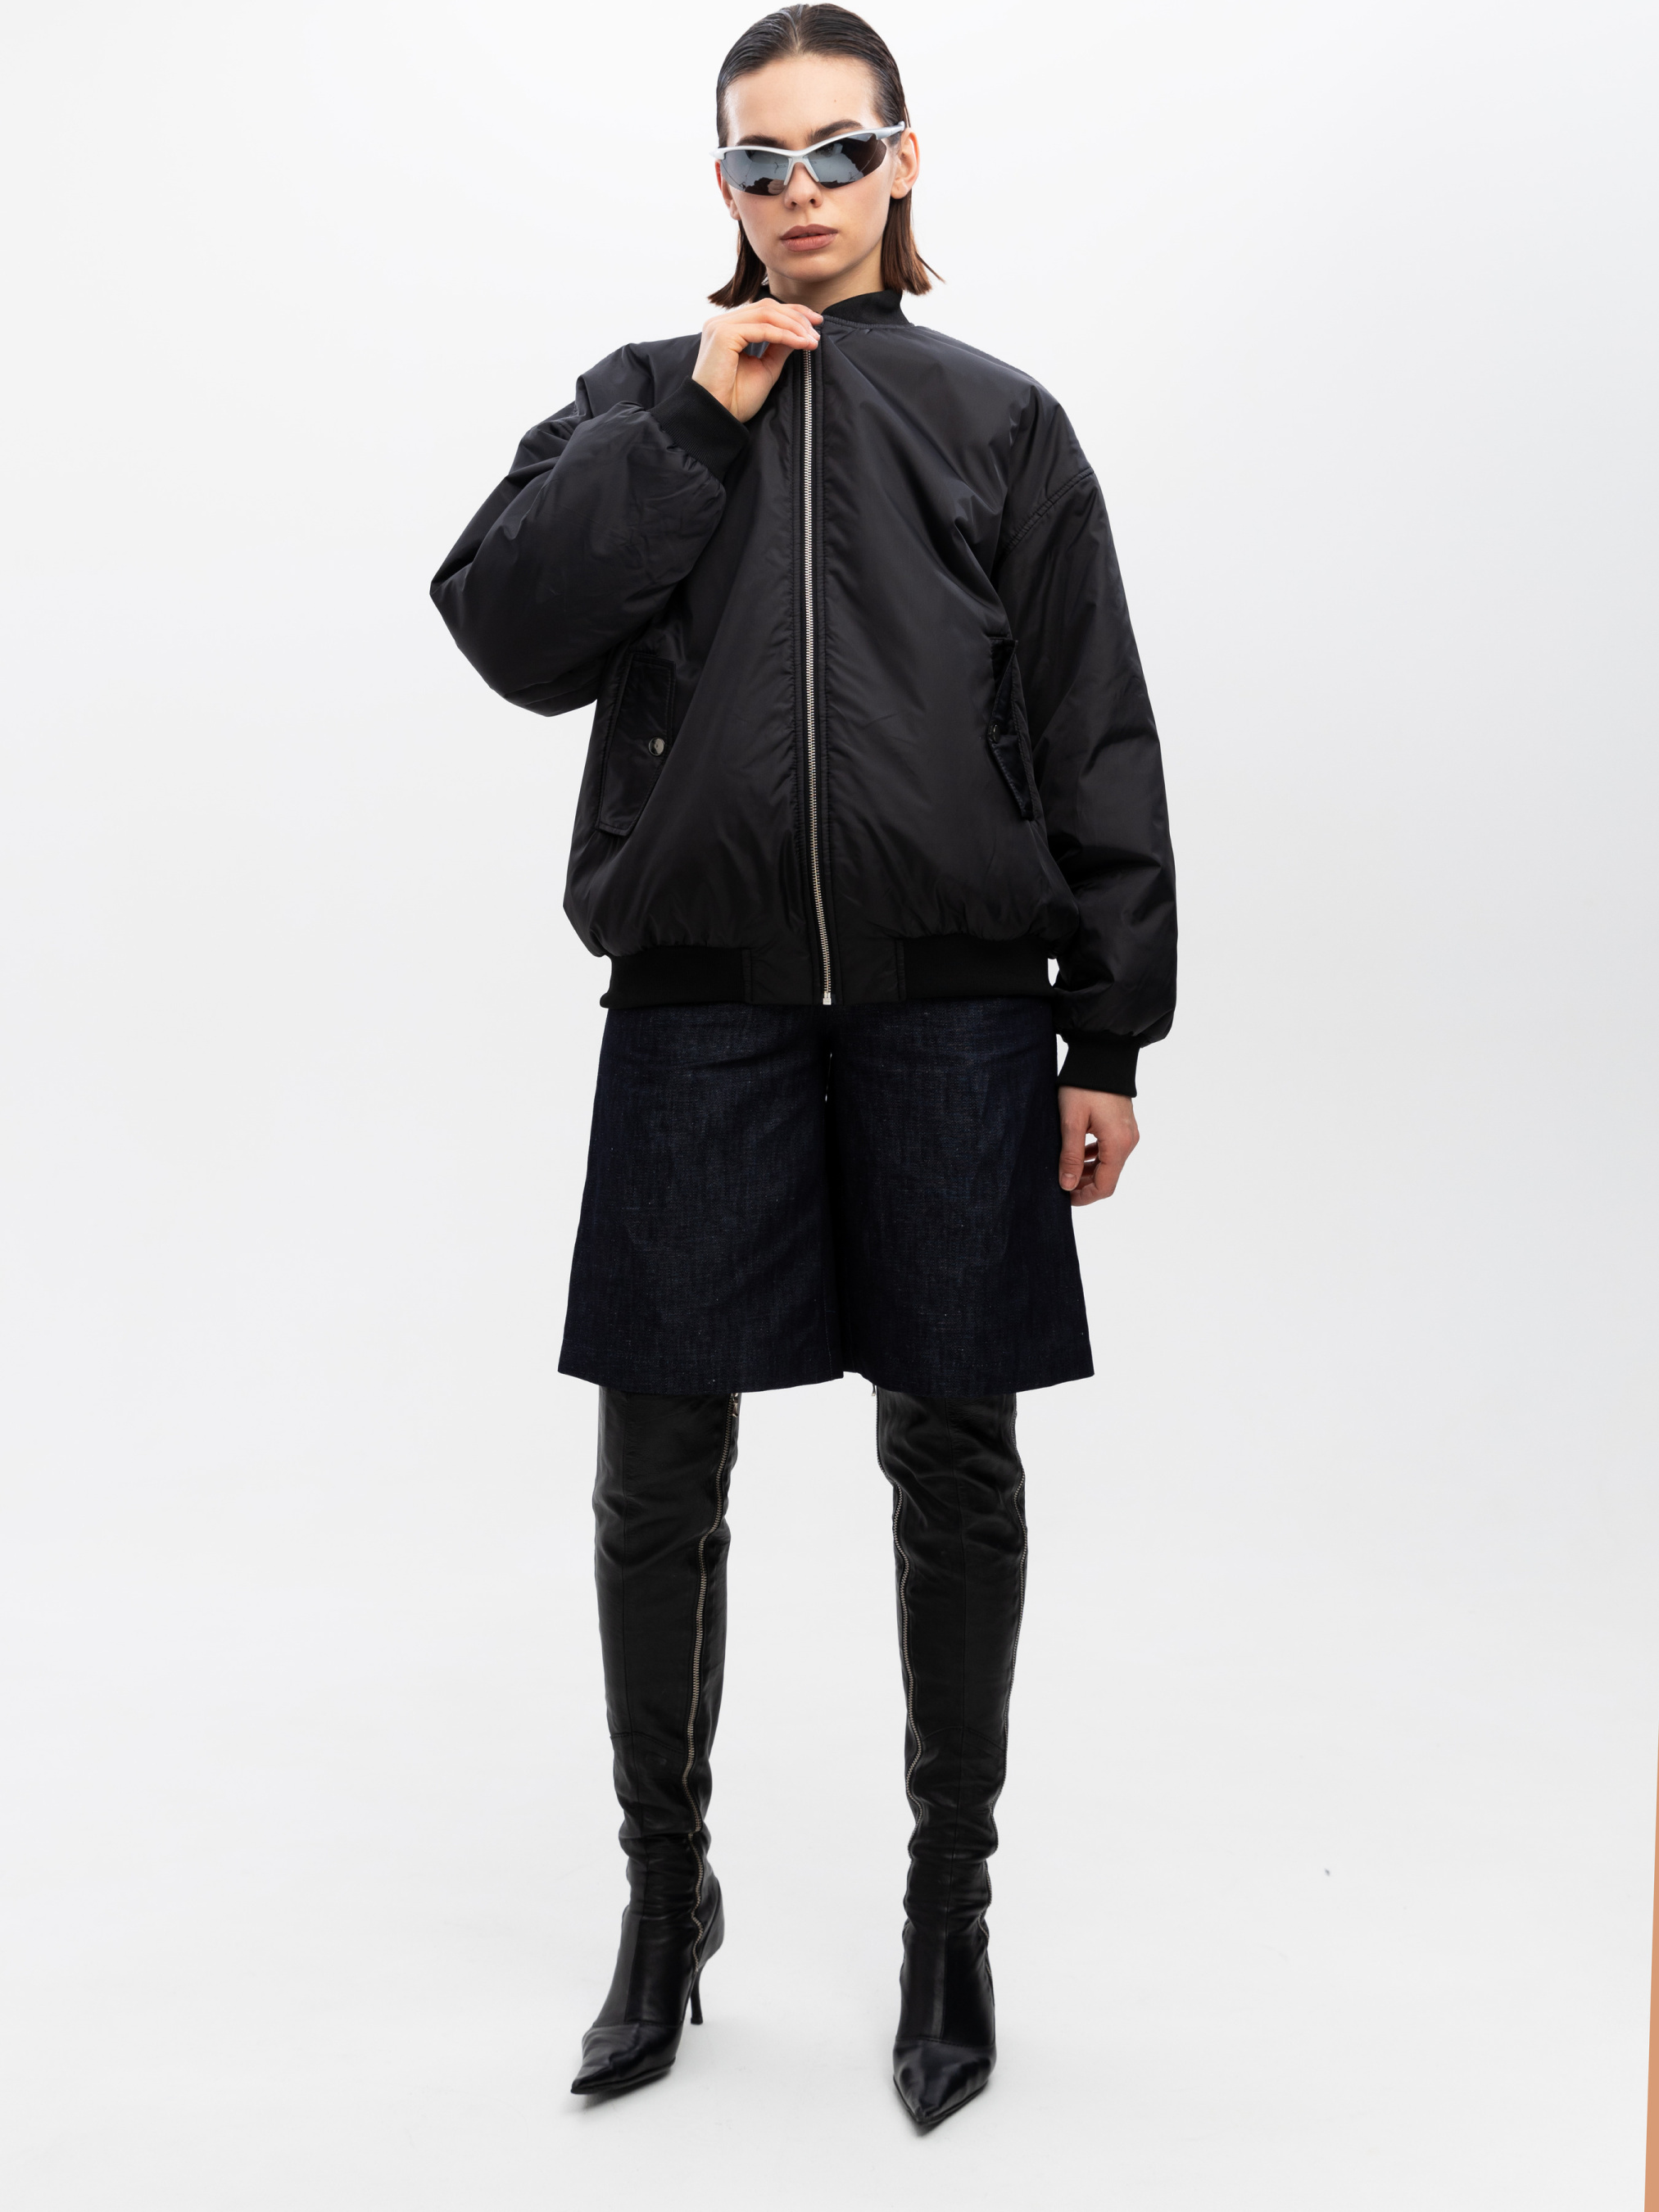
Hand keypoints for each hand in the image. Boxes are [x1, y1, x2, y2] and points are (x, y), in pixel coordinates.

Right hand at [691, 300, 821, 422]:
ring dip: (794, 326)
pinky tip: (801, 343)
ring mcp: (720, 326)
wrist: (718, 417)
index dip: (792, 312)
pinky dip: (785, 335)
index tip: (816, 323)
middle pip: (767, 307)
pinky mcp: (723, 334)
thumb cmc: (736, 399)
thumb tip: (801, 332)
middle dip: (797, 317)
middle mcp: (721, 323)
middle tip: (818, 330)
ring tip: (812, 340)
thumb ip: (779, 347)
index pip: (764, 310)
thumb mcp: (765, 368)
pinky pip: (763, 329)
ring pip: (767, 314)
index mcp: (728, 328)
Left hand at [1057, 1086, 1138, 1206]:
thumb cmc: (1084, 1086)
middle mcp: (1128, 1142)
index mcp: (1118, 1144)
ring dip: (1089, 1171)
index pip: (1105, 1186)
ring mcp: (1128, 1133)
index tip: (1064, 1198)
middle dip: (1085, 1185)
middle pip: (1108, 1177)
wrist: (1102, 1055)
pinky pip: (1110, 1149)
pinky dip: (1095, 1157)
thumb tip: (1068, 1185)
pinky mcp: (1124, 1125)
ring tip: (1065, 1170)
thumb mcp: (1071, 1122)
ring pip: (1109, 1164)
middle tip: (1060, 1184)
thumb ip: (1071, 1156)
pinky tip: (1077, 1153)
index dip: (1085, 1197)